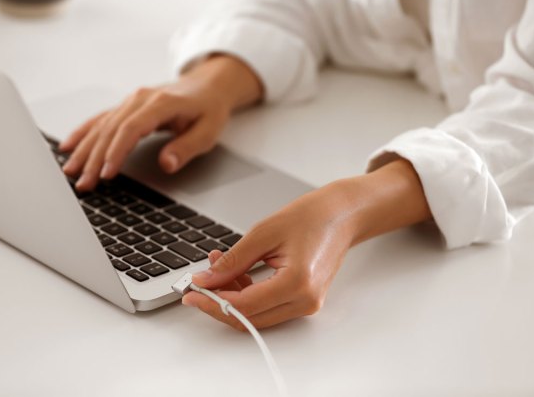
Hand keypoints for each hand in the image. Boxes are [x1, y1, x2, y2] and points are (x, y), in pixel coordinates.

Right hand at [59, 55, 262, 190]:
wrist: (207, 86)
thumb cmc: (208, 109)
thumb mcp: (207, 132)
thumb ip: (186, 148)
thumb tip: (166, 164)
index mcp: (160, 103)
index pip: (131, 129)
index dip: (117, 152)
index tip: (106, 173)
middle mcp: (140, 99)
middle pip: (111, 130)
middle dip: (94, 158)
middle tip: (83, 183)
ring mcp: (130, 101)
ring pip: (101, 126)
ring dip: (84, 149)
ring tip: (70, 172)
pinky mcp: (125, 107)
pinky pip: (99, 120)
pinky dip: (83, 133)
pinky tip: (67, 147)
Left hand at [183, 181, 355, 329]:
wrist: (341, 215)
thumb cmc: (312, 217)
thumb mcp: (264, 232)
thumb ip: (233, 261)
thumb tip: (206, 280)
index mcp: (298, 283)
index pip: (244, 306)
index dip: (213, 301)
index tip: (192, 292)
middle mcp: (305, 301)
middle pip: (249, 318)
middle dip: (218, 302)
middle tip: (197, 285)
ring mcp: (306, 304)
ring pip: (256, 315)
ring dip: (231, 297)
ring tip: (216, 267)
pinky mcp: (303, 300)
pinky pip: (267, 307)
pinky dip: (246, 294)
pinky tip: (235, 272)